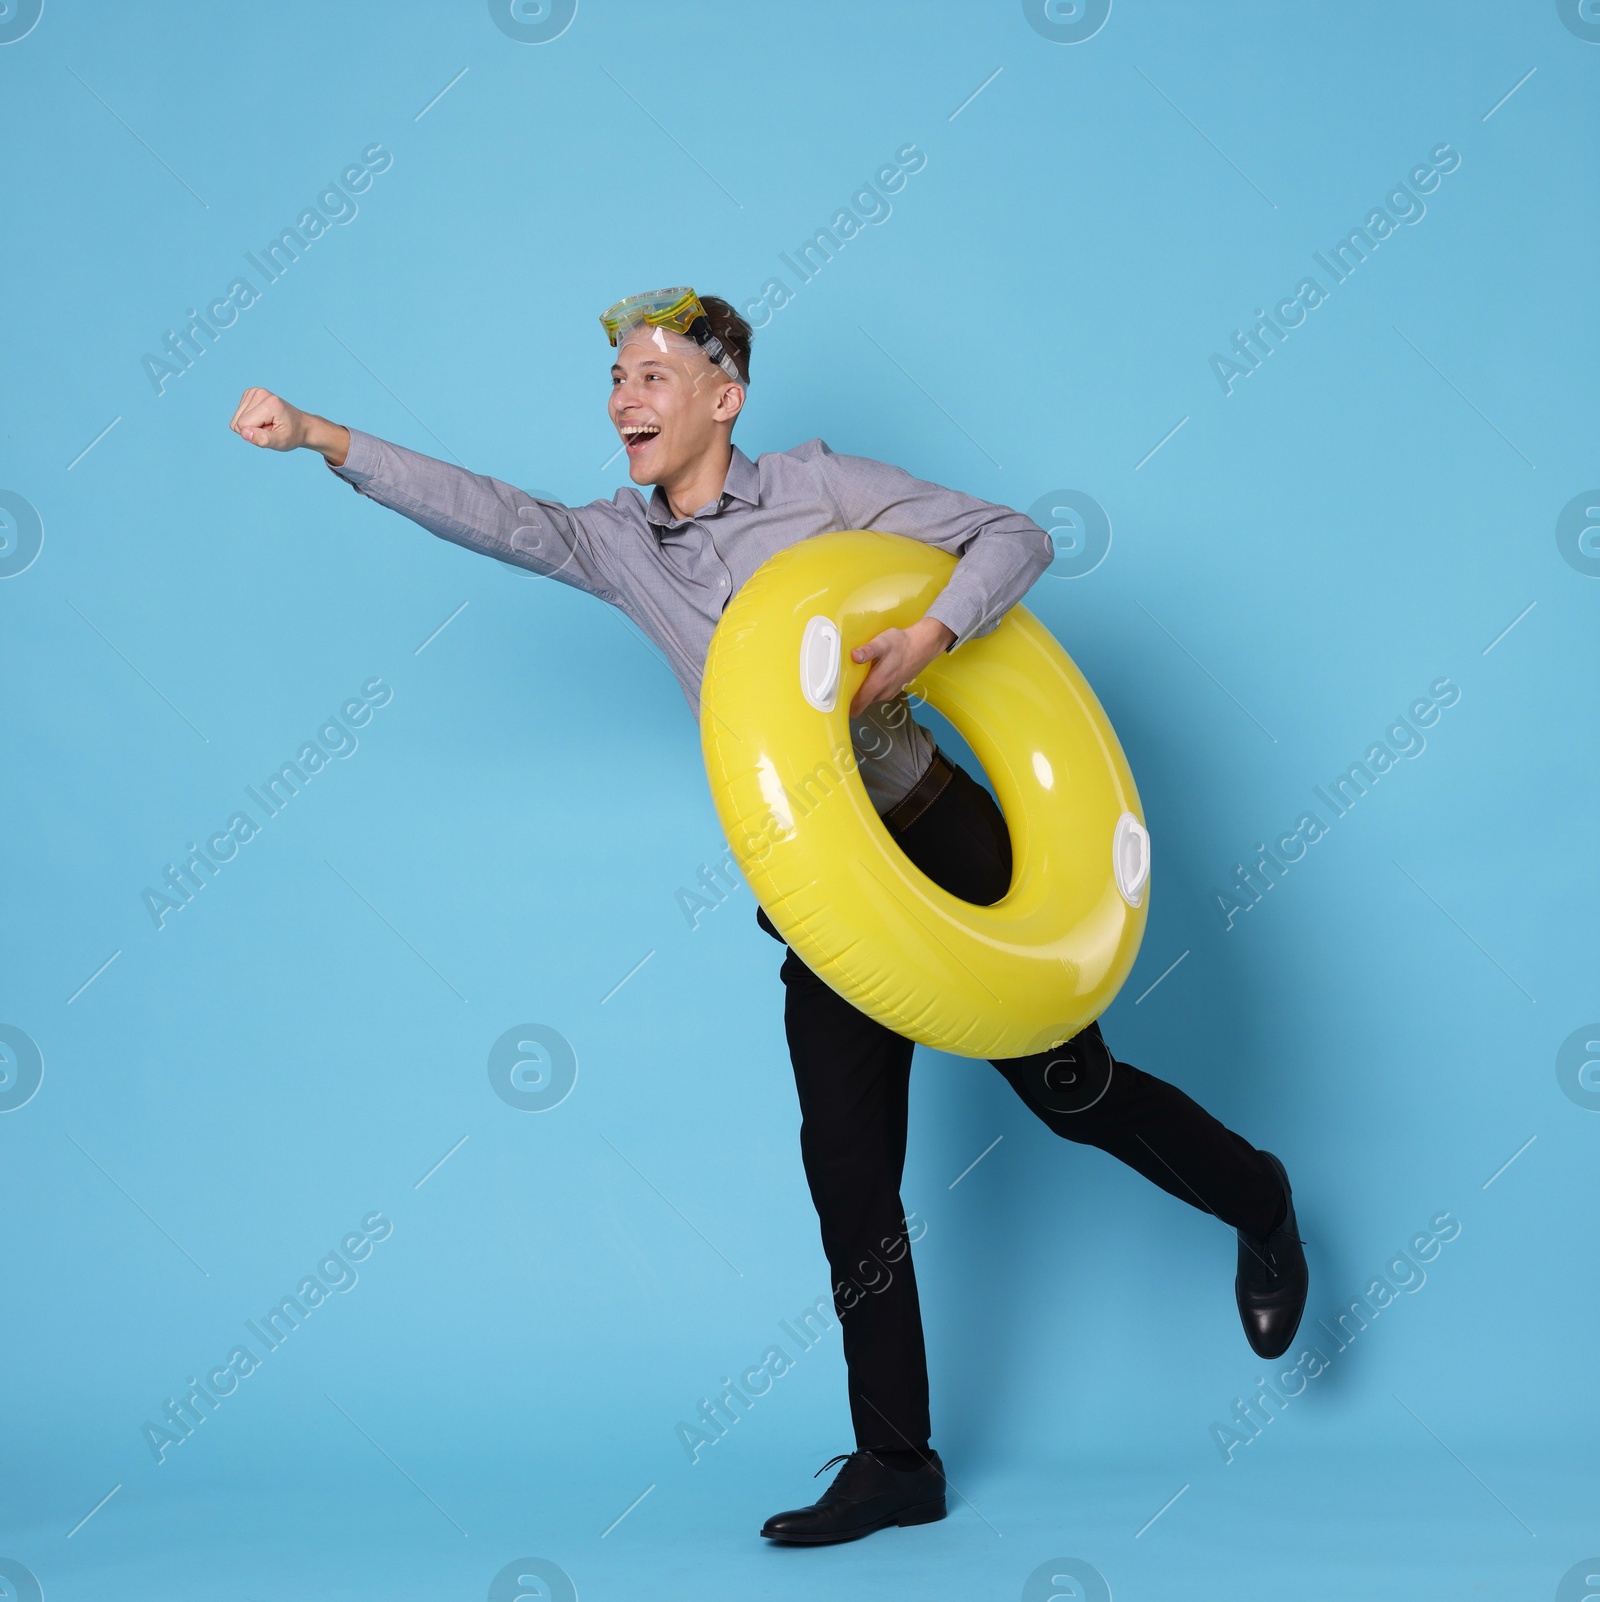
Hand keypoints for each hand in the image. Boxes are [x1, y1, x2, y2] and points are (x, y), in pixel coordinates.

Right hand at [229, 388, 348, 464]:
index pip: (243, 425)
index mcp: (269, 403)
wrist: (301, 425)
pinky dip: (250, 420)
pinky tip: (264, 419)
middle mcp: (260, 393)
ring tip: (268, 424)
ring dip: (251, 426)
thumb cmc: (292, 435)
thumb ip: (263, 439)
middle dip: (253, 430)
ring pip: (236, 419)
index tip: (271, 431)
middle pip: (238, 422)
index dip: (255, 434)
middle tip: (270, 428)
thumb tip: (244, 433)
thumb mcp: (280, 442)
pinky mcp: (250, 394)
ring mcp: (254, 391)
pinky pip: (238, 414)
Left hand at [848, 616, 954, 716]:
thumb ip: (868, 651)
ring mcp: (891, 692)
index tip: (834, 703)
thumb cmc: (902, 643)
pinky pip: (879, 693)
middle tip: (839, 687)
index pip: (858, 703)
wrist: (924, 644)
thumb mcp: (883, 642)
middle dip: (851, 698)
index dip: (845, 705)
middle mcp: (884, 692)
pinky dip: (872, 689)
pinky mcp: (896, 688)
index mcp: (878, 683)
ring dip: (862, 693)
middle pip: (862, 701)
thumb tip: (854, 656)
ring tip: (852, 681)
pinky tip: (870, 677)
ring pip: (871, 697)